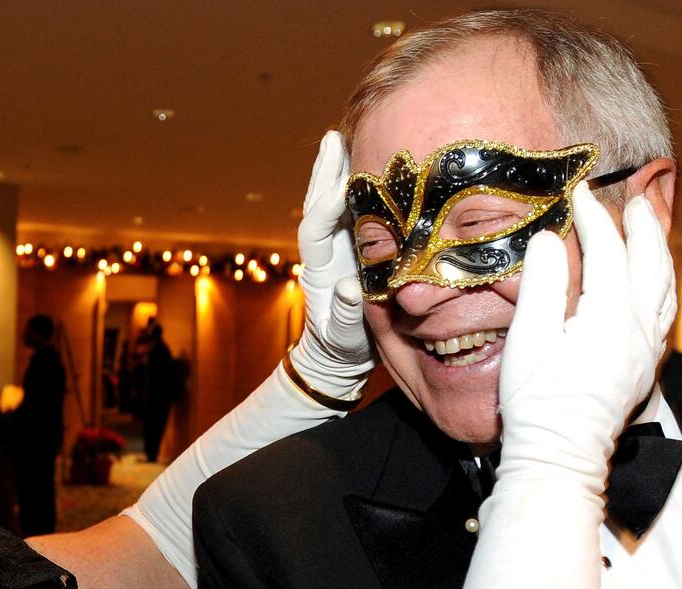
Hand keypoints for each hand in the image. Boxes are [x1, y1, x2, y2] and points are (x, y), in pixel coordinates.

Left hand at [290, 131, 372, 390]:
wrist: (339, 357)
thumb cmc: (342, 349)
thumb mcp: (347, 337)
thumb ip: (347, 314)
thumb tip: (350, 289)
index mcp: (318, 270)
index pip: (316, 230)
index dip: (326, 207)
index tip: (341, 185)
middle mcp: (324, 252)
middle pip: (318, 206)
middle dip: (325, 173)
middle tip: (333, 137)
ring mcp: (337, 249)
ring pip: (332, 204)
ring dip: (336, 171)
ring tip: (341, 136)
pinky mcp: (352, 249)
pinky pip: (352, 212)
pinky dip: (354, 187)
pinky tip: (365, 164)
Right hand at [497, 184, 677, 491]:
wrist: (560, 455)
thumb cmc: (538, 404)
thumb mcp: (529, 339)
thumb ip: (542, 285)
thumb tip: (548, 240)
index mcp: (611, 316)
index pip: (608, 251)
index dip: (594, 217)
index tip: (580, 193)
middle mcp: (639, 328)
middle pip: (650, 261)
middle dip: (642, 225)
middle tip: (633, 197)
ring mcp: (647, 349)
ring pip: (666, 285)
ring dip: (659, 250)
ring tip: (651, 228)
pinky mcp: (644, 366)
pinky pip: (665, 310)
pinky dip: (662, 282)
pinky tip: (652, 281)